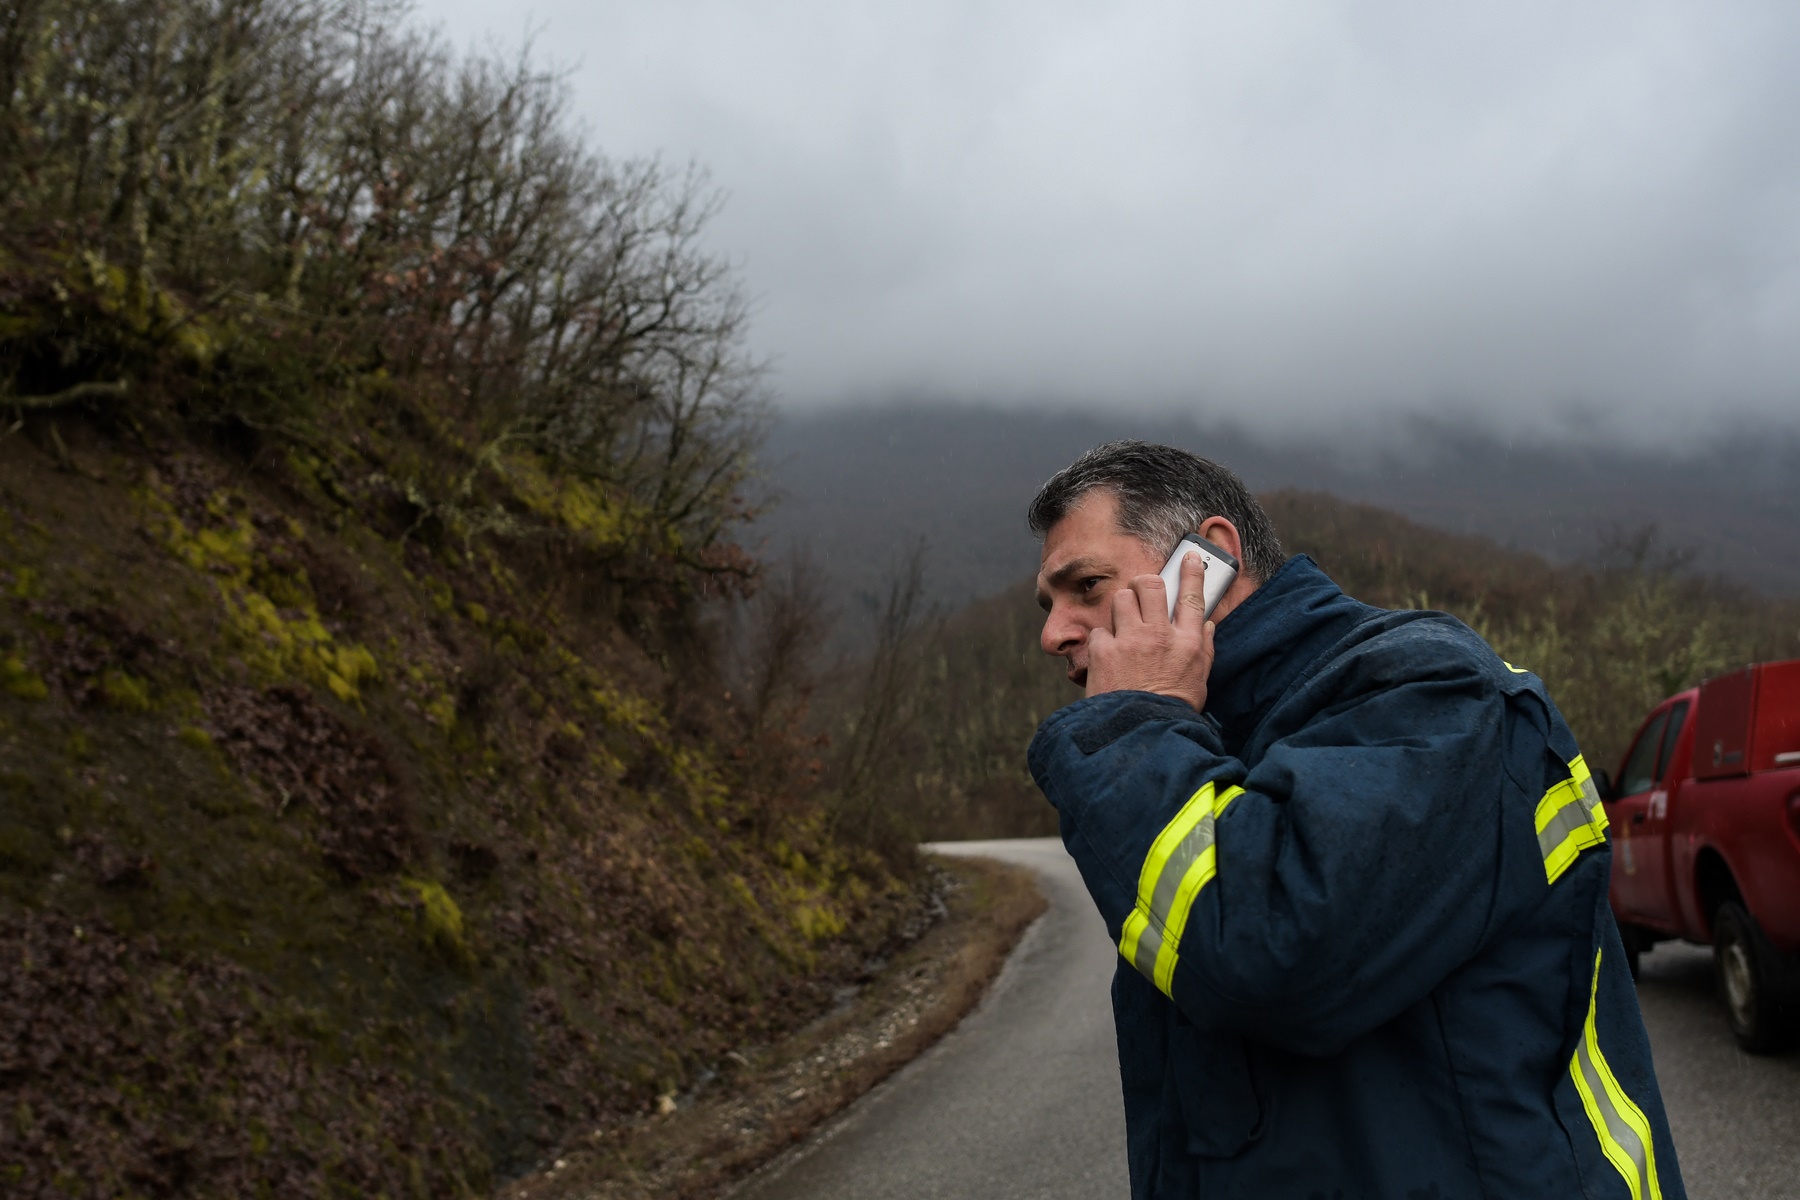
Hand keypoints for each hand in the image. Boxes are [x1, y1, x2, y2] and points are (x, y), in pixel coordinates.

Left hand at [1084, 550, 1215, 710]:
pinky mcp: (1104, 651)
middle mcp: (1160, 636)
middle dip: (1144, 584)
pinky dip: (1102, 643)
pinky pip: (1100, 631)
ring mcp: (1131, 641)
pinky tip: (1107, 660)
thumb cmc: (1173, 711)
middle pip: (1151, 585)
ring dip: (1122, 609)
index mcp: (1188, 643)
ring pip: (1122, 598)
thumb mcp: (1199, 680)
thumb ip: (1203, 649)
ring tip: (1123, 628)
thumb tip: (1207, 625)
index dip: (1193, 572)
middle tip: (1141, 593)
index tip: (1191, 557)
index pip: (1193, 596)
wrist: (1142, 734)